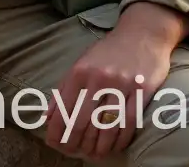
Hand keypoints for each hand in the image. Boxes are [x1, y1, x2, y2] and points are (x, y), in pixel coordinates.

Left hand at [44, 3, 188, 160]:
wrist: (142, 33)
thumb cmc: (109, 51)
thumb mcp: (82, 63)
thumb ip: (63, 89)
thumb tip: (47, 117)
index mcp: (80, 71)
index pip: (64, 109)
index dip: (57, 132)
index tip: (54, 144)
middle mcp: (99, 78)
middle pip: (82, 122)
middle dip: (75, 143)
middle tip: (73, 152)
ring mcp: (121, 85)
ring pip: (106, 128)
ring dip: (98, 148)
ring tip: (93, 155)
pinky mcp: (141, 91)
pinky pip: (128, 124)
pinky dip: (120, 141)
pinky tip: (114, 147)